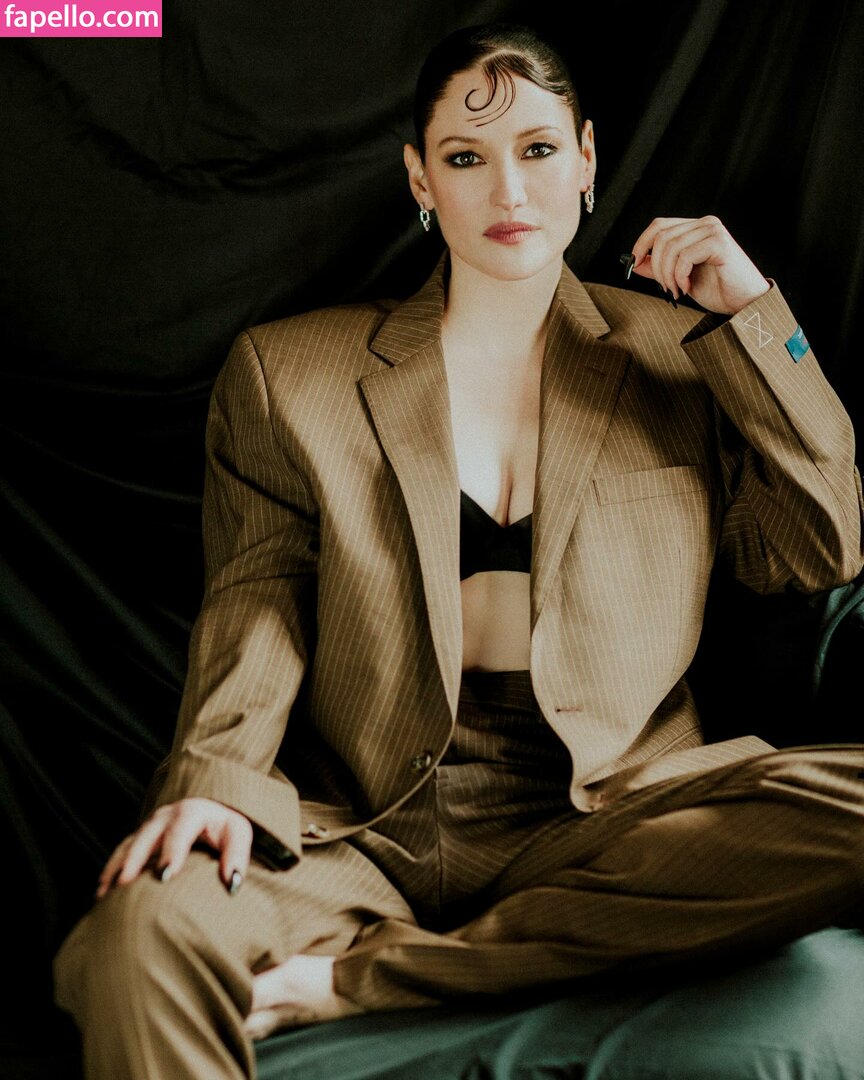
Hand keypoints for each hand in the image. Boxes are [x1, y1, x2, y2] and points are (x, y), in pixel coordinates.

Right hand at [95, 797, 252, 898]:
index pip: (180, 831)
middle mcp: (165, 816)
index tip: (164, 876)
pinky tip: (102, 892)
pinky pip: (120, 852)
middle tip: (123, 884)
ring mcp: (149, 826)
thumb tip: (233, 883)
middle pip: (146, 837)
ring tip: (104, 894)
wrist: (210, 808)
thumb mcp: (237, 834)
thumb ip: (236, 856)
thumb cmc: (225, 826)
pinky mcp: (140, 836)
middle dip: (133, 860)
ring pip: (127, 845)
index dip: (171, 852)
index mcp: (191, 812)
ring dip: (115, 867)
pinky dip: (110, 870)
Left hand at [630, 216, 769, 314]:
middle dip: (655, 266)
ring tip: (676, 290)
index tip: (633, 263)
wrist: (745, 303)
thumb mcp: (681, 278)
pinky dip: (679, 276)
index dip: (642, 242)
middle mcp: (705, 224)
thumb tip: (635, 261)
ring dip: (667, 275)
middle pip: (662, 236)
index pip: (660, 225)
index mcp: (696, 229)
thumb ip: (660, 267)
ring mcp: (714, 231)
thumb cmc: (718, 290)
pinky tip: (687, 288)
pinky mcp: (720, 243)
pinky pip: (685, 257)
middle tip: (663, 287)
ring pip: (671, 247)